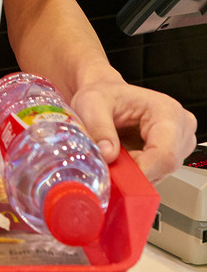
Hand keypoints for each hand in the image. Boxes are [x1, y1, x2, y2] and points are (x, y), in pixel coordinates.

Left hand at [70, 80, 196, 183]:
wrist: (107, 96)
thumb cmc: (104, 95)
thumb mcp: (91, 104)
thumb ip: (99, 128)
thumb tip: (108, 154)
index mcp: (167, 112)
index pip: (165, 154)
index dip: (140, 171)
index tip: (116, 175)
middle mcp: (180, 128)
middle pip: (164, 167)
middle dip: (133, 172)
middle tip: (109, 162)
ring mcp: (178, 144)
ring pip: (159, 173)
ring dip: (133, 172)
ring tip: (114, 153)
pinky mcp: (169, 155)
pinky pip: (154, 174)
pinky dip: (134, 173)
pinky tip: (122, 158)